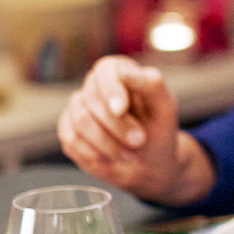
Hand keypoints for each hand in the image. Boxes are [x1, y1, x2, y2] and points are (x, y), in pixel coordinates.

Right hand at [56, 56, 211, 204]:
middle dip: (117, 125)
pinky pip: (72, 140)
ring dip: (109, 143)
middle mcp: (94, 85)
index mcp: (118, 72)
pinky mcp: (68, 130)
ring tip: (131, 154)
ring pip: (81, 120)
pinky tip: (112, 158)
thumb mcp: (164, 108)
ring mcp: (78, 107)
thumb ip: (151, 85)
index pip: (106, 71)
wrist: (149, 163)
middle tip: (139, 141)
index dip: (111, 89)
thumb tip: (125, 72)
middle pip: (92, 98)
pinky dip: (96, 154)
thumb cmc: (158, 130)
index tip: (120, 110)